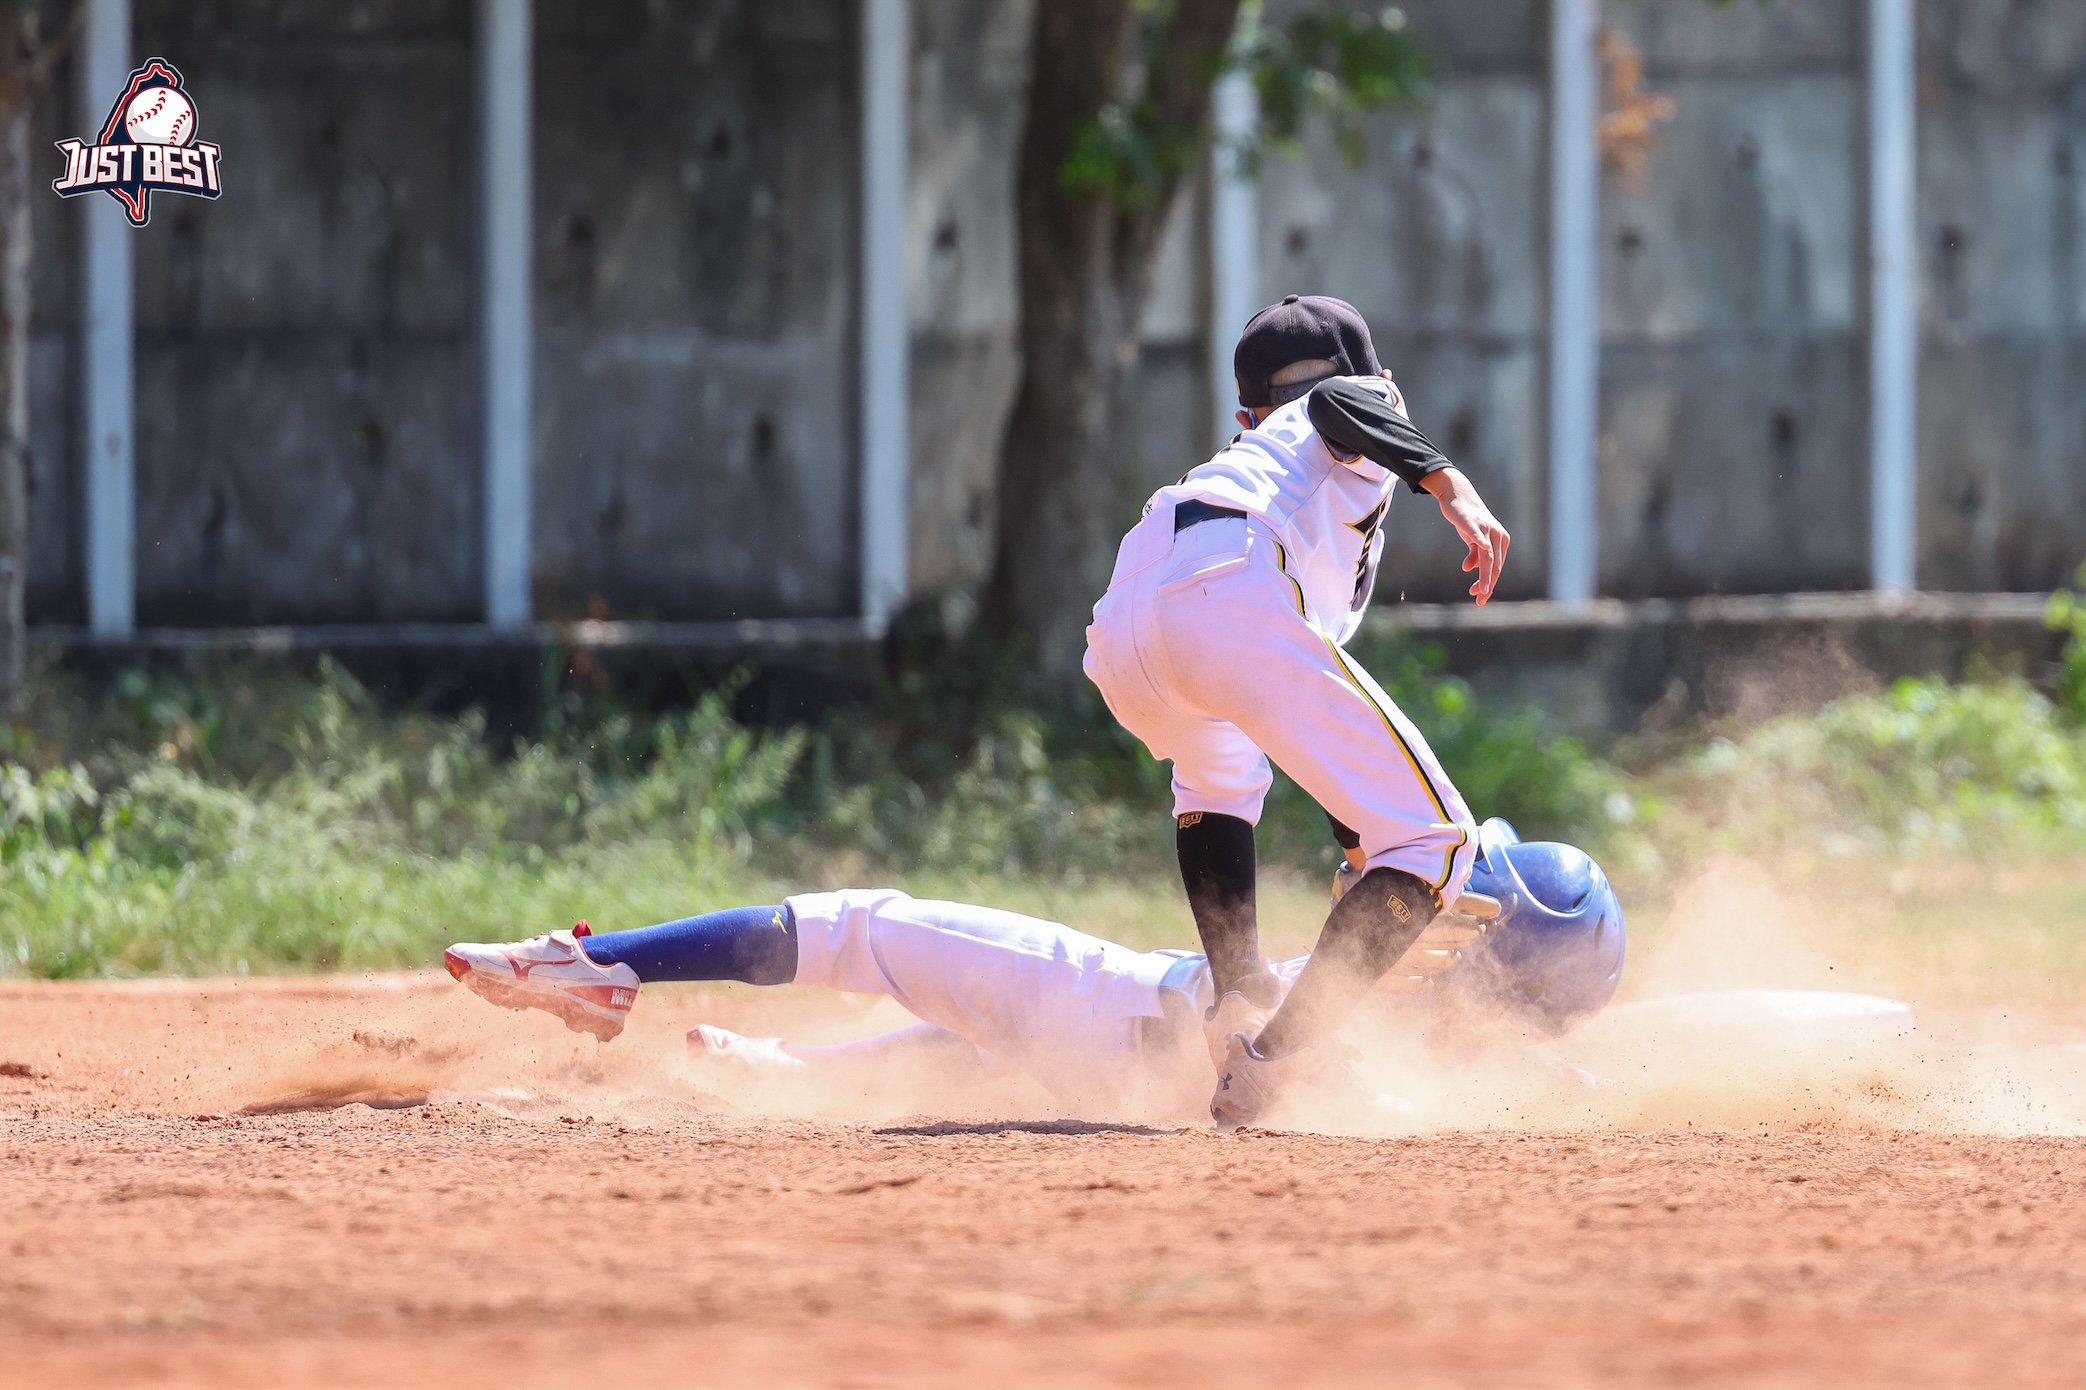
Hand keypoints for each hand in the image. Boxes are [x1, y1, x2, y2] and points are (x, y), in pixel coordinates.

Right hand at [1420, 467, 1509, 604]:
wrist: (1458, 495)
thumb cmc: (1468, 519)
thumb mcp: (1472, 540)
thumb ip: (1474, 555)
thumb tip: (1468, 570)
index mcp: (1501, 541)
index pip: (1497, 568)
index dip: (1489, 584)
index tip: (1480, 599)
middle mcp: (1498, 535)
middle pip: (1494, 566)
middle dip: (1487, 585)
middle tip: (1481, 601)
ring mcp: (1486, 528)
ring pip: (1487, 557)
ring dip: (1484, 575)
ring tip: (1479, 591)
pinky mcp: (1472, 522)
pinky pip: (1477, 534)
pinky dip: (1480, 542)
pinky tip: (1483, 548)